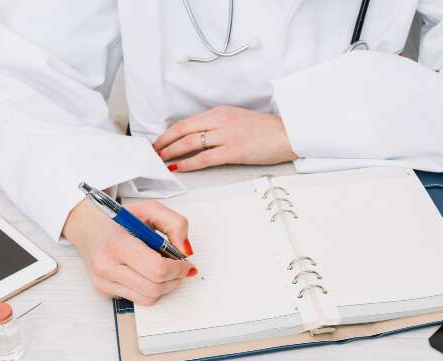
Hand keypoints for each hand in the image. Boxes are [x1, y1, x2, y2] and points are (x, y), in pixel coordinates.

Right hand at [62, 199, 195, 304]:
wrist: (87, 226)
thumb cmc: (116, 219)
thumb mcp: (149, 209)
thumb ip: (174, 224)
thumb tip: (186, 251)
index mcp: (117, 244)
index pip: (156, 269)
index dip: (177, 269)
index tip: (185, 264)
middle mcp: (106, 266)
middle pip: (154, 288)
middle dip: (174, 279)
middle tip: (179, 268)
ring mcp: (103, 282)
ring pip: (148, 298)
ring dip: (164, 287)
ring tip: (164, 270)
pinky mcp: (104, 291)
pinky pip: (137, 299)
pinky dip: (149, 289)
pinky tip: (147, 274)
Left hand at [153, 106, 297, 171]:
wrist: (289, 133)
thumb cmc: (267, 131)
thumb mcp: (239, 121)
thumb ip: (220, 127)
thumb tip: (202, 139)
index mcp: (220, 112)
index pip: (187, 122)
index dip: (169, 132)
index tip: (159, 141)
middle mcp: (220, 121)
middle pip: (183, 130)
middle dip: (164, 142)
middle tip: (153, 152)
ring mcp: (226, 135)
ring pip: (190, 142)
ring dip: (171, 152)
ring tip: (160, 160)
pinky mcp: (233, 150)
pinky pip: (204, 157)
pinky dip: (188, 162)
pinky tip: (179, 167)